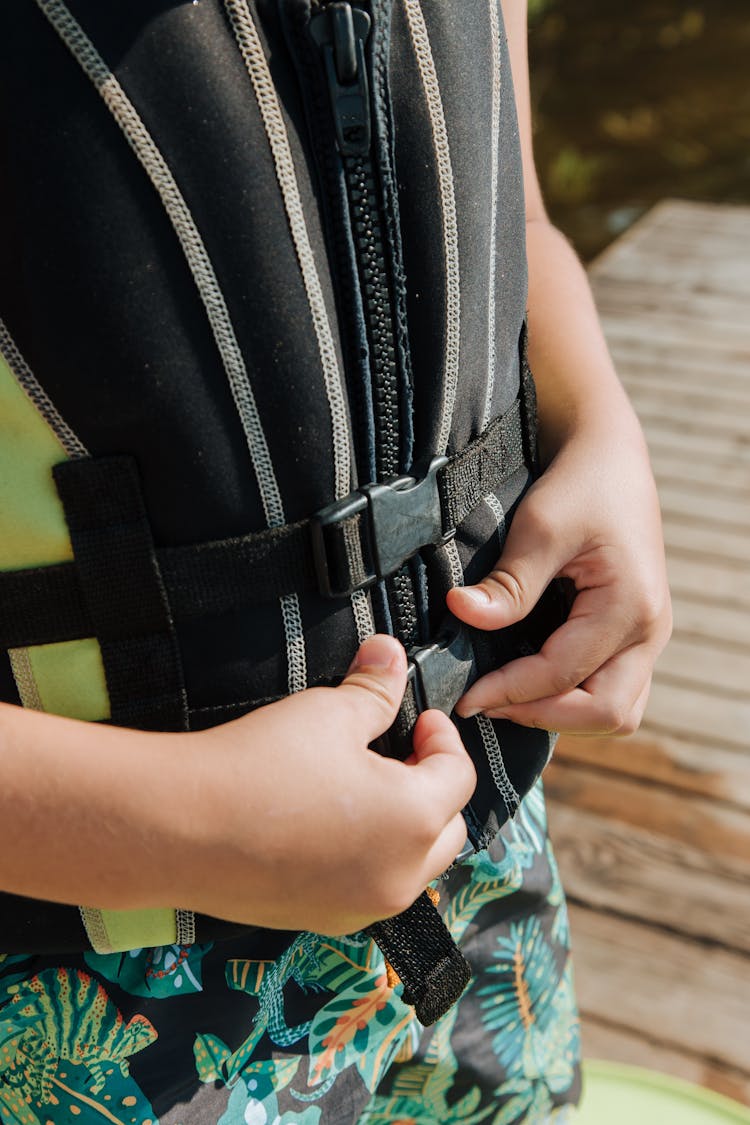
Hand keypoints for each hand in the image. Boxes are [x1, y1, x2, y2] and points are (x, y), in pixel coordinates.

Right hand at [182, 635, 475, 934]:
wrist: (179, 827)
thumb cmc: (260, 765)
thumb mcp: (328, 713)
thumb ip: (374, 689)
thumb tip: (392, 654)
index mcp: (414, 821)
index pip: (459, 776)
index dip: (443, 739)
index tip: (418, 718)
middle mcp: (400, 877)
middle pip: (447, 830)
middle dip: (432, 789)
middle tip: (398, 754)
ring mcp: (360, 908)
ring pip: (411, 867)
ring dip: (404, 829)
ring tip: (365, 791)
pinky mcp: (321, 921)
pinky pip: (367, 889)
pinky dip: (367, 859)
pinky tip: (329, 828)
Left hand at [448, 424, 671, 735]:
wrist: (609, 457)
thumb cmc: (579, 485)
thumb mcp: (539, 526)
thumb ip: (508, 582)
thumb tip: (461, 613)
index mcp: (630, 606)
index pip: (564, 675)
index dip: (510, 692)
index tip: (465, 698)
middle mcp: (650, 631)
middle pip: (608, 714)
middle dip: (543, 716)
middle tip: (486, 704)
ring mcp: (648, 636)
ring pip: (617, 712)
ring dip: (563, 715)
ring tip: (507, 700)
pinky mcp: (634, 635)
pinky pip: (614, 690)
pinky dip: (575, 700)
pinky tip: (529, 684)